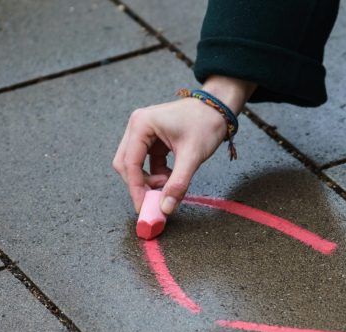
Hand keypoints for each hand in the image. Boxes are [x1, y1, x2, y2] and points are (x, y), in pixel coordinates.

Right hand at [112, 76, 255, 214]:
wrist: (218, 108)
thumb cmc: (206, 124)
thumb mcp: (192, 156)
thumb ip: (178, 183)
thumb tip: (166, 208)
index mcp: (142, 124)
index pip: (130, 163)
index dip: (135, 188)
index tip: (143, 207)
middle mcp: (137, 126)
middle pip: (126, 164)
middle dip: (140, 184)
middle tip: (156, 200)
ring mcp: (143, 132)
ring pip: (136, 165)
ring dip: (150, 179)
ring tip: (170, 183)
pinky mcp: (152, 139)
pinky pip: (147, 162)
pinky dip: (157, 174)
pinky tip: (172, 176)